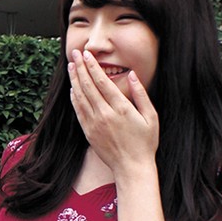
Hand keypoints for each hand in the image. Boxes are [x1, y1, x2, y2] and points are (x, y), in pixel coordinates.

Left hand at [67, 49, 158, 174]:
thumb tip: (133, 75)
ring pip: (80, 96)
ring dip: (74, 79)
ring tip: (71, 66)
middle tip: (75, 53)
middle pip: (88, 86)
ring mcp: (94, 124)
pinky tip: (72, 88)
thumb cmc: (145, 142)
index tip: (87, 54)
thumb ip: (141, 95)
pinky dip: (74, 97)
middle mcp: (104, 115)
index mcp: (121, 109)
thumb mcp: (151, 117)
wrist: (131, 167)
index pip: (102, 82)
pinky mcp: (88, 132)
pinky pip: (78, 110)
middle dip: (80, 67)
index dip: (92, 66)